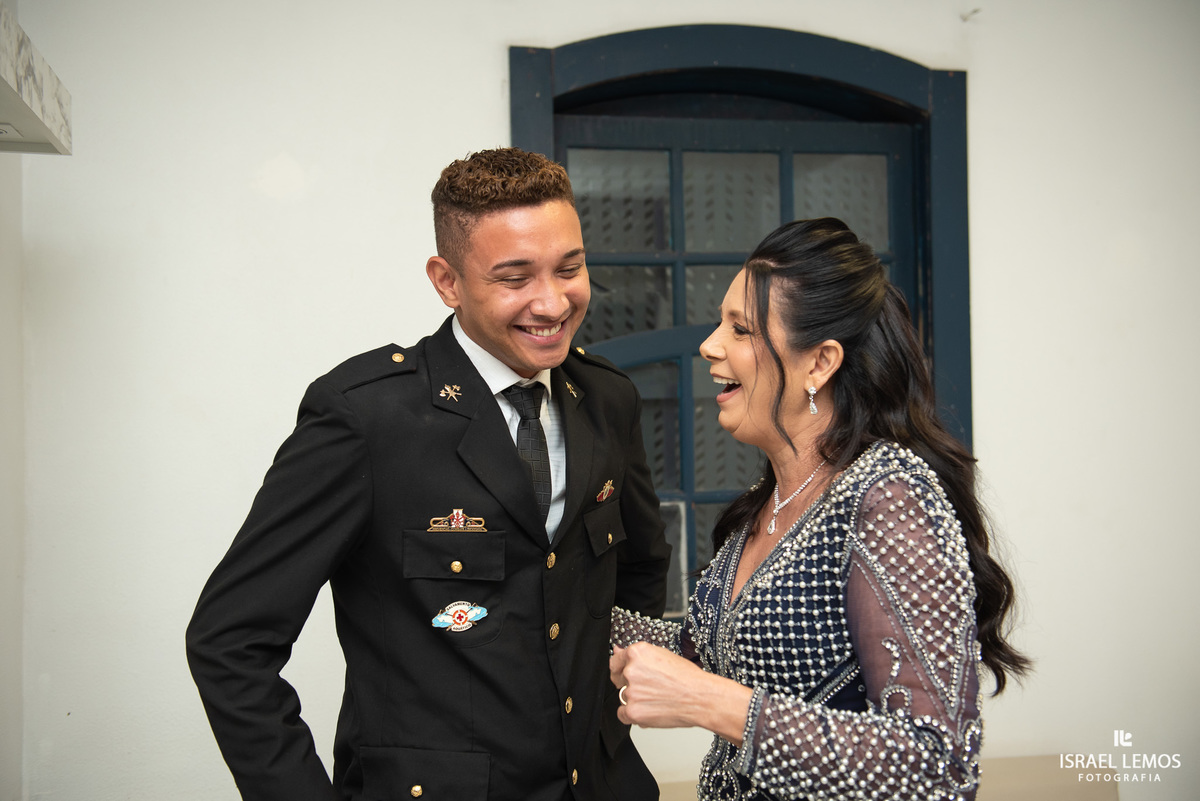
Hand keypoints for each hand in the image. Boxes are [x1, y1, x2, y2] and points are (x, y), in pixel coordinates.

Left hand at [610, 642, 754, 742]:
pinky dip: (634, 715)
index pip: (615, 661)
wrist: (701, 698)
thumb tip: (618, 652)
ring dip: (635, 700)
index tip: (626, 674)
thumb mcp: (662, 656)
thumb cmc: (688, 678)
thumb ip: (637, 657)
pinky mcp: (633, 711)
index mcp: (637, 653)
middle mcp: (631, 670)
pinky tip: (650, 710)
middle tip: (650, 688)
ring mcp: (630, 692)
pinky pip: (622, 714)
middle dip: (629, 684)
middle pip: (618, 679)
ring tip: (657, 699)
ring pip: (622, 697)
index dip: (622, 669)